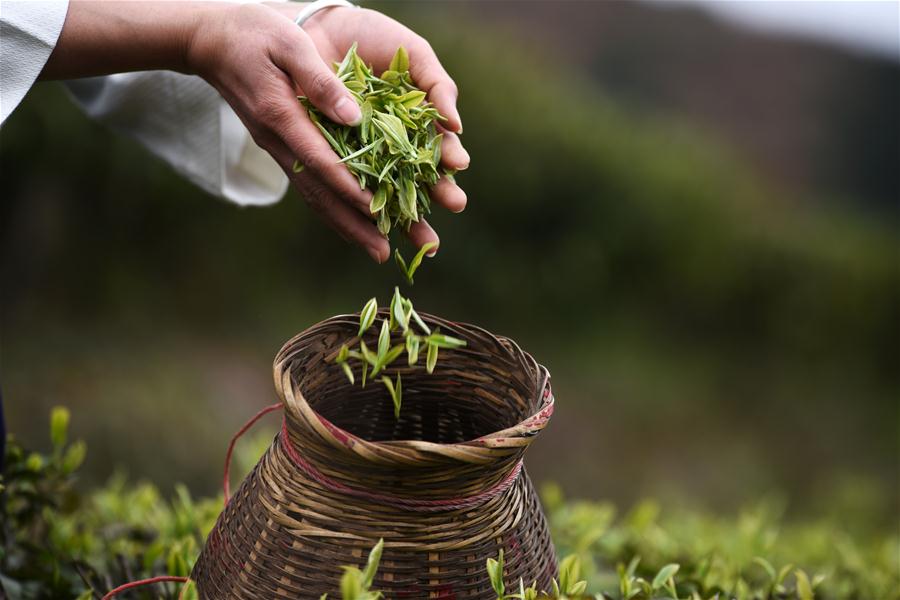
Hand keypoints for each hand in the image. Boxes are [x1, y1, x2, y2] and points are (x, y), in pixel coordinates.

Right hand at [187, 3, 468, 262]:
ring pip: (313, 195)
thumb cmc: (254, 32)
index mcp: (281, 116)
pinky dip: (331, 208)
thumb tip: (353, 115)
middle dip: (352, 223)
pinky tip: (352, 223)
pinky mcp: (280, 148)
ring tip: (376, 249)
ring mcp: (277, 148)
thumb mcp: (289, 42)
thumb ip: (320, 80)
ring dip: (345, 225)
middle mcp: (278, 141)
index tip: (376, 208)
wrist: (210, 41)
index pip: (319, 159)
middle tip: (382, 252)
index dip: (348, 185)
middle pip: (318, 192)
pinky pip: (308, 185)